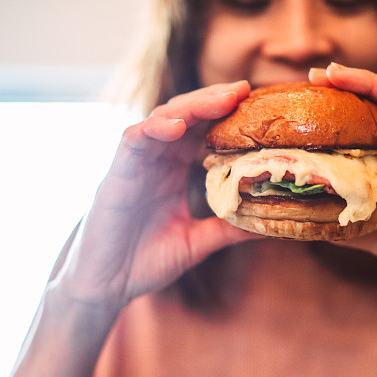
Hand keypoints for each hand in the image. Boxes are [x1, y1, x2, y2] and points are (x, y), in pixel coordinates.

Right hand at [53, 81, 257, 313]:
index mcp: (172, 170)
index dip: (226, 115)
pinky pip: (132, 141)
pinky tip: (176, 126)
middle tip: (245, 90)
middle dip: (214, 100)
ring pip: (162, 119)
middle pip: (186, 116)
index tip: (257, 104)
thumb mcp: (198, 242)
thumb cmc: (145, 261)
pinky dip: (153, 129)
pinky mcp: (115, 175)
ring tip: (222, 99)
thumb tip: (271, 225)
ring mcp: (134, 165)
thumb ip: (228, 229)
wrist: (106, 286)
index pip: (201, 130)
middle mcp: (154, 160)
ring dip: (191, 106)